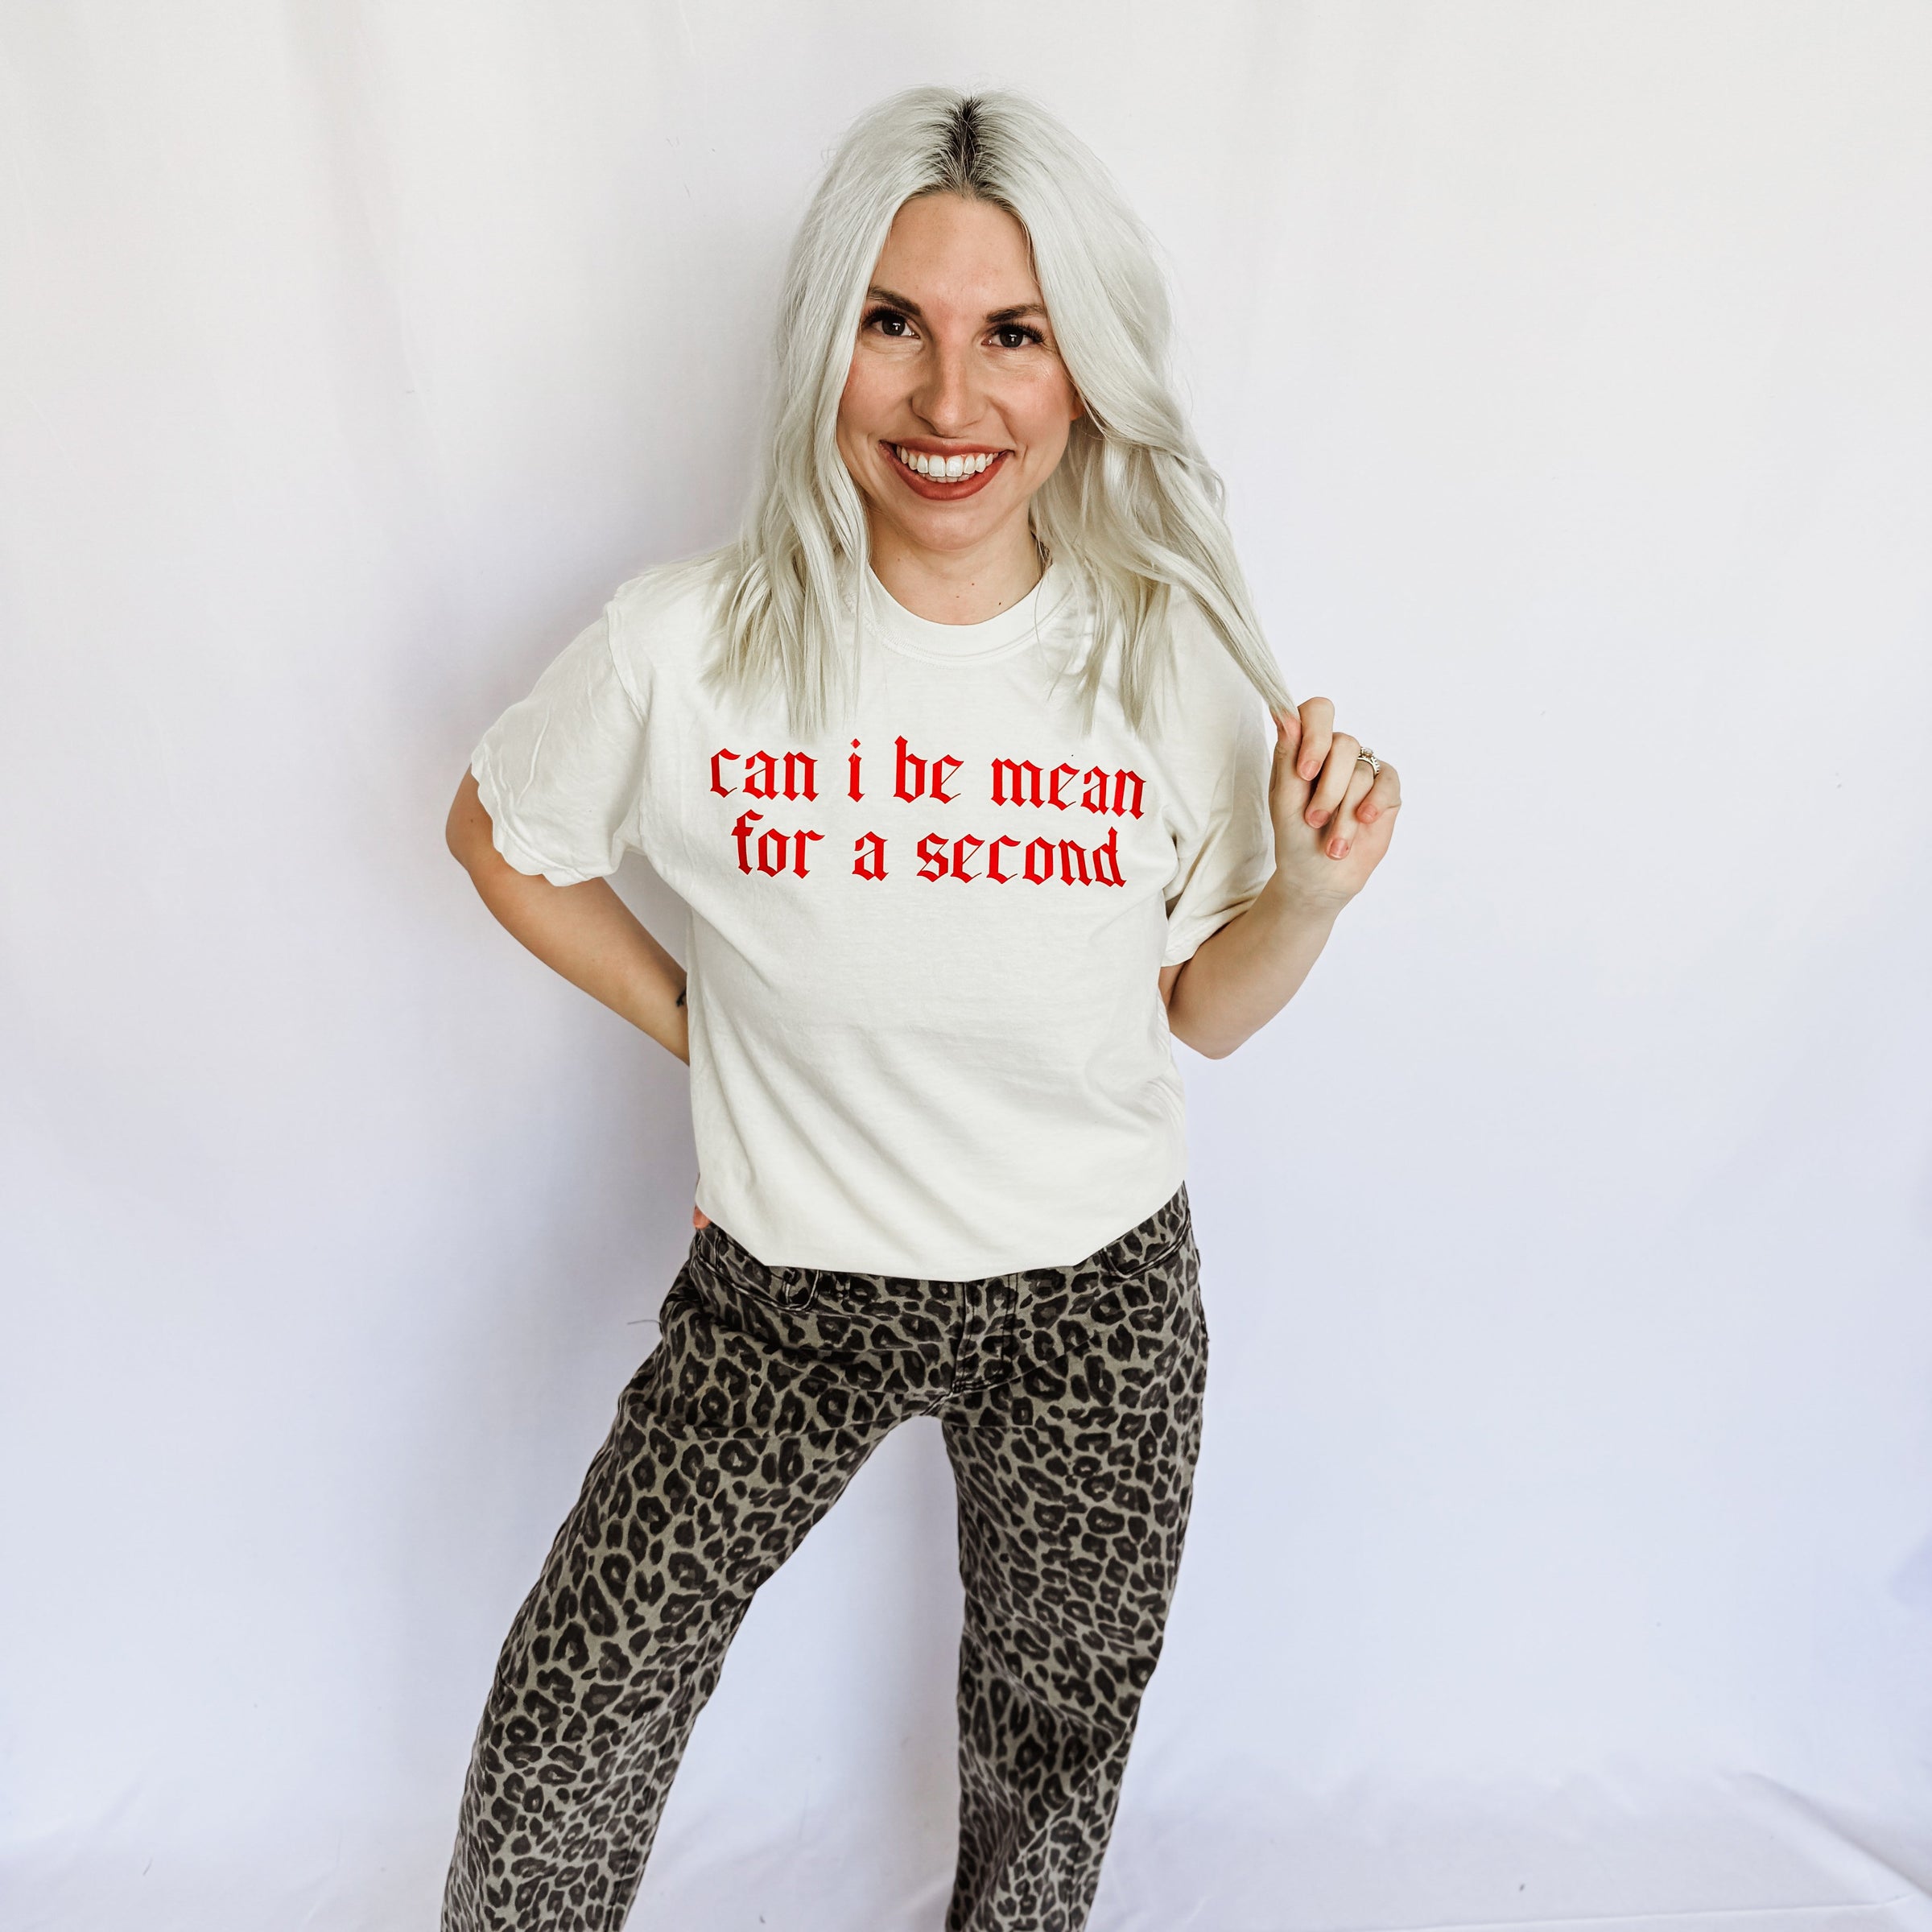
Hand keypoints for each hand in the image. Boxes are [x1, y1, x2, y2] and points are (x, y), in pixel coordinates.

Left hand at [1268, 697, 1401, 909]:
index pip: (1317, 712)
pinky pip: (1387, 782)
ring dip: (1344, 813)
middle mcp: (1335, 753)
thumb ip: (1286, 755)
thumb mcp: (1284, 799)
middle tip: (1314, 820)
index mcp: (1305, 747)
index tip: (1305, 773)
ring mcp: (1362, 768)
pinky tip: (1363, 821)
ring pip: (1362, 771)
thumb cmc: (1295, 836)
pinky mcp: (1385, 789)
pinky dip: (1374, 803)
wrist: (1319, 876)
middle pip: (1343, 743)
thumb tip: (1284, 713)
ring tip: (1332, 843)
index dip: (1314, 736)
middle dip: (1328, 789)